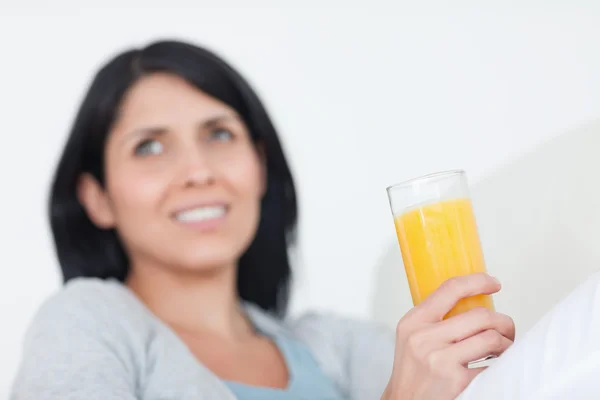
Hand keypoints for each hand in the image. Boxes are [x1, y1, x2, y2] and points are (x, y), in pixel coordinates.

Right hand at [381, 273, 514, 399]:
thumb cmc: (412, 373)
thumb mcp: (411, 338)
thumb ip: (434, 320)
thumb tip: (470, 304)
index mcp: (415, 321)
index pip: (450, 289)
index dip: (477, 281)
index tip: (493, 283)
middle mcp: (425, 337)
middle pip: (480, 316)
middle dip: (503, 322)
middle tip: (507, 330)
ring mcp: (441, 360)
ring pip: (491, 339)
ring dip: (507, 344)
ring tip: (504, 350)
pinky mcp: (457, 381)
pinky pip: (492, 367)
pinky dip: (502, 366)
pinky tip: (497, 368)